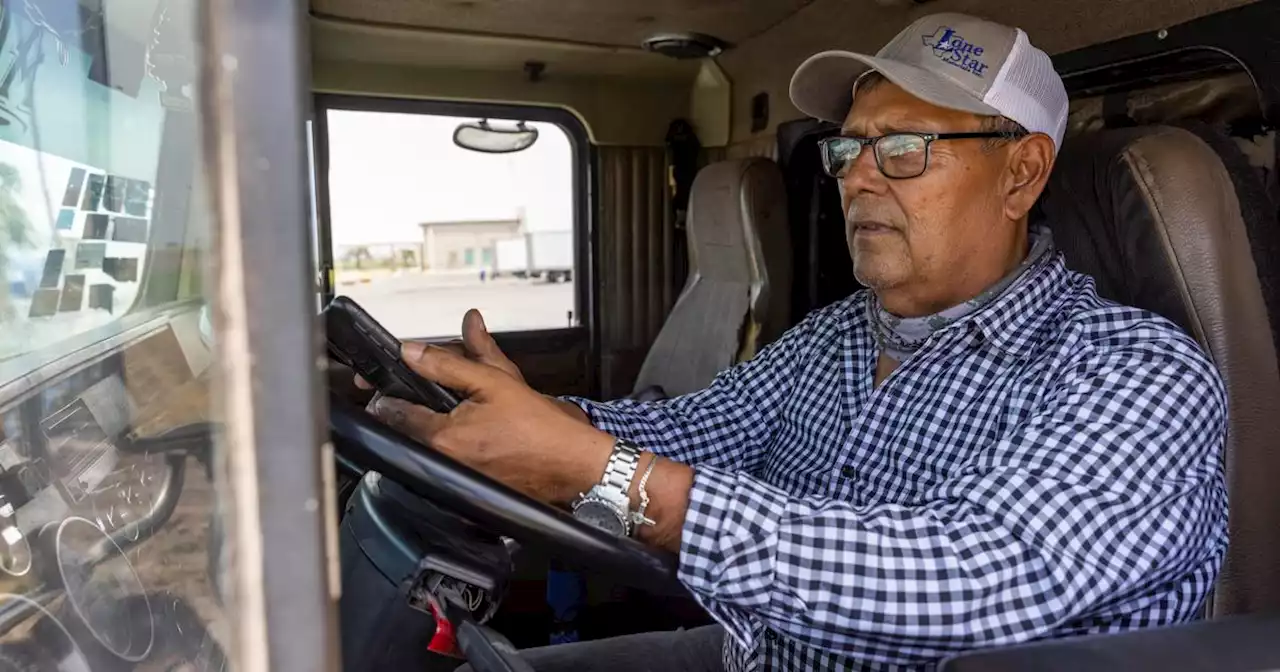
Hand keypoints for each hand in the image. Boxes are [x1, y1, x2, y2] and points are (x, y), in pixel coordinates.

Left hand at [369, 341, 613, 505]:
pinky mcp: (467, 491)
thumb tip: (414, 350)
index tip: (384, 383)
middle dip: (412, 407)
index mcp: (443, 438)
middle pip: (406, 431)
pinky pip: (445, 462)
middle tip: (430, 392)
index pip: (391, 412)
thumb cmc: (543, 429)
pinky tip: (474, 433)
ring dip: (431, 426)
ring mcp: (454, 480)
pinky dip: (451, 445)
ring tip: (460, 411)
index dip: (386, 392)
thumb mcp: (495, 381)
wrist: (575, 464)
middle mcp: (443, 464)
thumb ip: (449, 362)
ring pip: (424, 446)